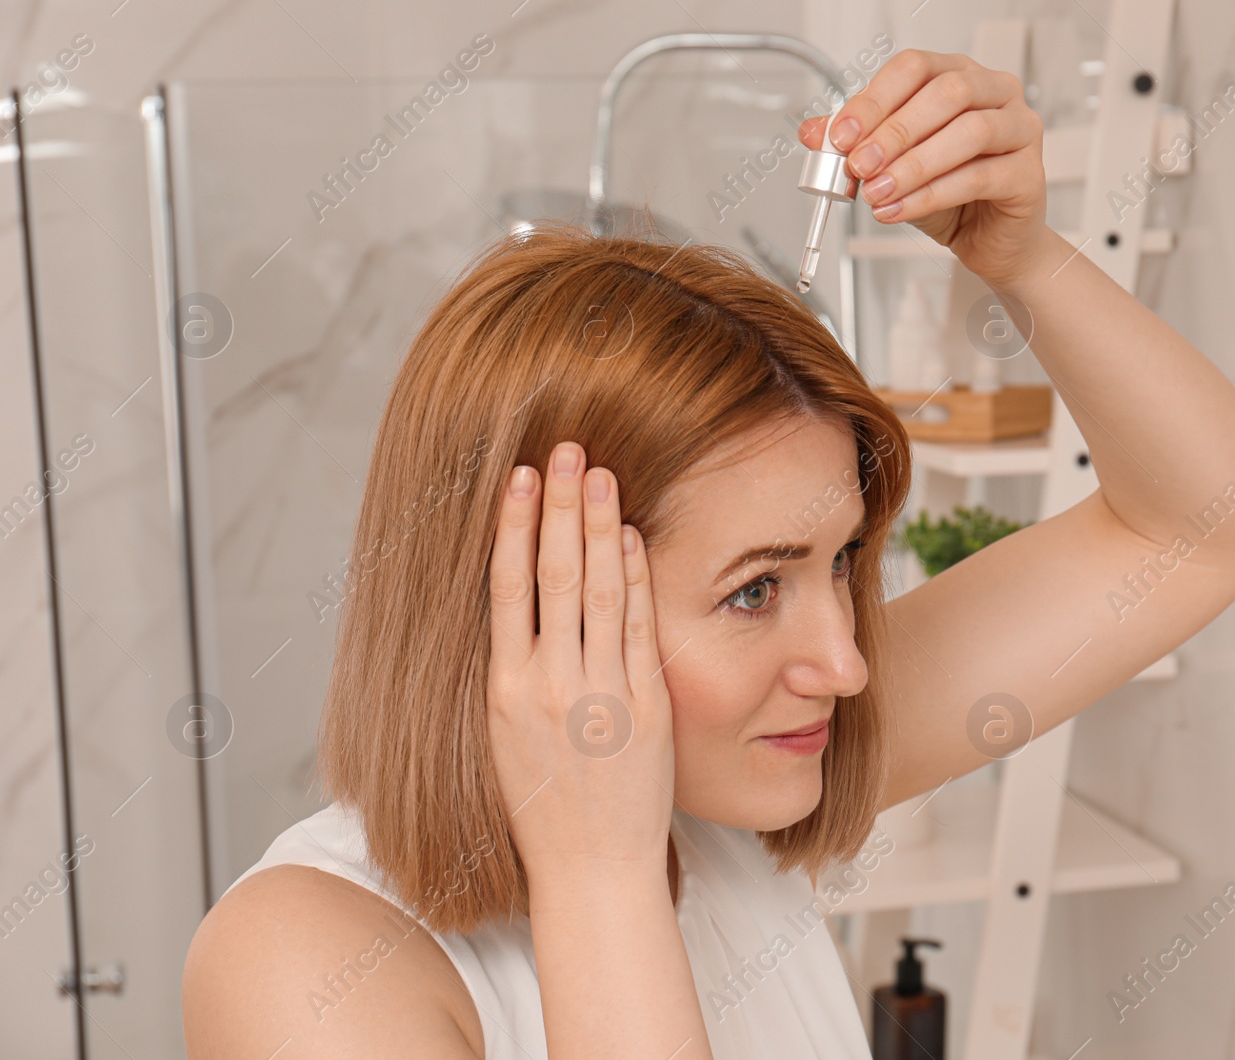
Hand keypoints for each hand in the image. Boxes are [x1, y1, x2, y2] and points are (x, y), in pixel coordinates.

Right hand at [485, 441, 675, 888]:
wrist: (591, 867)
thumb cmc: (546, 803)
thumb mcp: (506, 735)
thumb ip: (515, 669)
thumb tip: (518, 603)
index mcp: (505, 690)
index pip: (507, 587)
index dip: (514, 526)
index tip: (520, 477)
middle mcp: (549, 686)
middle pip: (553, 575)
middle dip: (560, 506)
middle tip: (566, 450)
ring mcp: (600, 694)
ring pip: (597, 591)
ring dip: (600, 526)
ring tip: (600, 474)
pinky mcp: (645, 706)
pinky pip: (639, 628)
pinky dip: (636, 578)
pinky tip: (633, 536)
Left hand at [800, 48, 1048, 285]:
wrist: (989, 242)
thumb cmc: (950, 196)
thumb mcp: (893, 167)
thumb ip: (856, 146)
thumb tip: (814, 132)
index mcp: (960, 75)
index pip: (915, 68)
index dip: (875, 99)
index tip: (841, 135)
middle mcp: (996, 93)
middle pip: (946, 93)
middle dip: (894, 132)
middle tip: (859, 165)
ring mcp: (1020, 129)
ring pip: (968, 132)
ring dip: (913, 165)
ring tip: (878, 192)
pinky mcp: (1029, 174)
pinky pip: (979, 177)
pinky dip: (932, 195)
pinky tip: (900, 210)